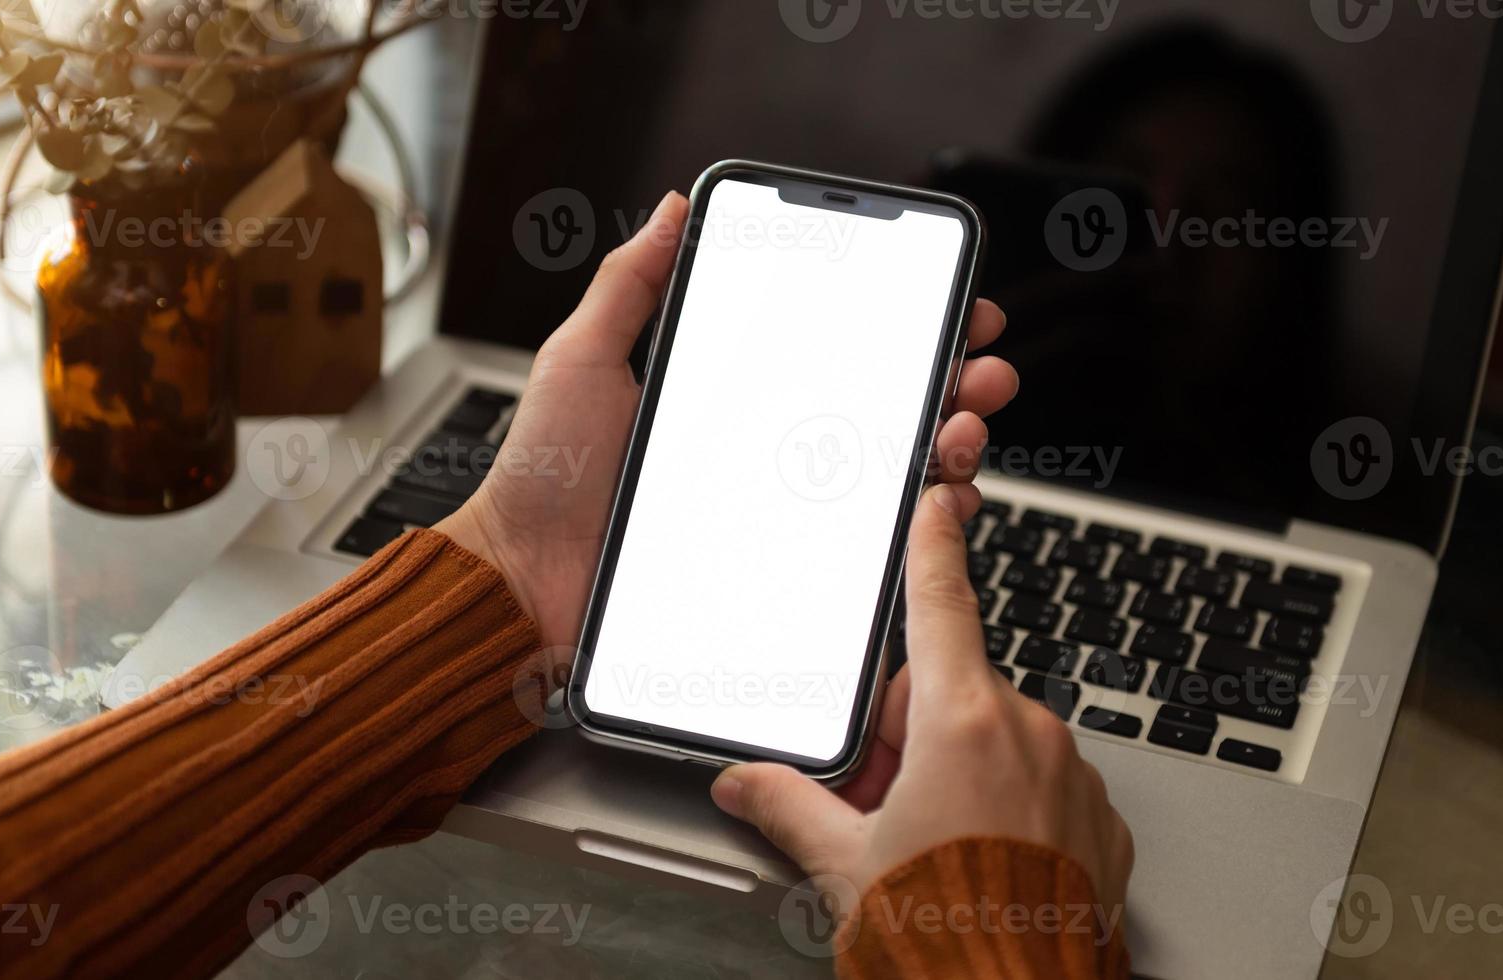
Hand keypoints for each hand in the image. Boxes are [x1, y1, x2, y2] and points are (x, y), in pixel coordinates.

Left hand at [438, 191, 1020, 651]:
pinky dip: (920, 524)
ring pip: (894, 476)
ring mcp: (780, 513)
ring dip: (950, 444)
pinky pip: (870, 552)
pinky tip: (937, 499)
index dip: (906, 327)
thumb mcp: (582, 360)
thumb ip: (630, 285)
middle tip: (980, 368)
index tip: (953, 303)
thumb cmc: (545, 476)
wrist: (522, 581)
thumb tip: (675, 206)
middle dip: (953, 382)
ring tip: (961, 428)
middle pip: (886, 410)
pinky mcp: (782, 573)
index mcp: (736, 397)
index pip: (839, 354)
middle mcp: (770, 453)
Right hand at [709, 485, 1134, 918]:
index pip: (943, 603)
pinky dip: (1009, 808)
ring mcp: (1074, 779)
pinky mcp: (1102, 823)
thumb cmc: (940, 944)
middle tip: (879, 802)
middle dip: (910, 732)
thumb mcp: (844, 867)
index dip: (936, 545)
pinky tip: (979, 861)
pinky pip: (1043, 787)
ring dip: (960, 773)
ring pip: (1000, 742)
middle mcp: (1030, 736)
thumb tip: (745, 782)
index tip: (940, 500)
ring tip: (930, 847)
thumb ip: (790, 806)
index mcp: (963, 724)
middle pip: (954, 692)